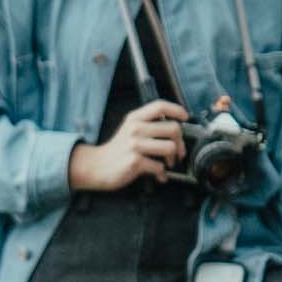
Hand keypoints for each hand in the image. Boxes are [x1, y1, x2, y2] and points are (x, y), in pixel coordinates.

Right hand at [66, 102, 194, 194]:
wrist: (97, 166)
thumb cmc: (118, 150)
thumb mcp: (130, 129)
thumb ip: (148, 125)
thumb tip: (176, 129)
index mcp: (135, 118)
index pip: (160, 106)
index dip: (177, 110)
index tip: (185, 118)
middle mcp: (135, 128)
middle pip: (173, 128)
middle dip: (180, 143)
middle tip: (178, 152)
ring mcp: (134, 145)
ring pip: (170, 147)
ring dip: (172, 159)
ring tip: (167, 163)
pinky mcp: (135, 161)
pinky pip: (160, 167)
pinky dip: (162, 174)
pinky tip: (158, 175)